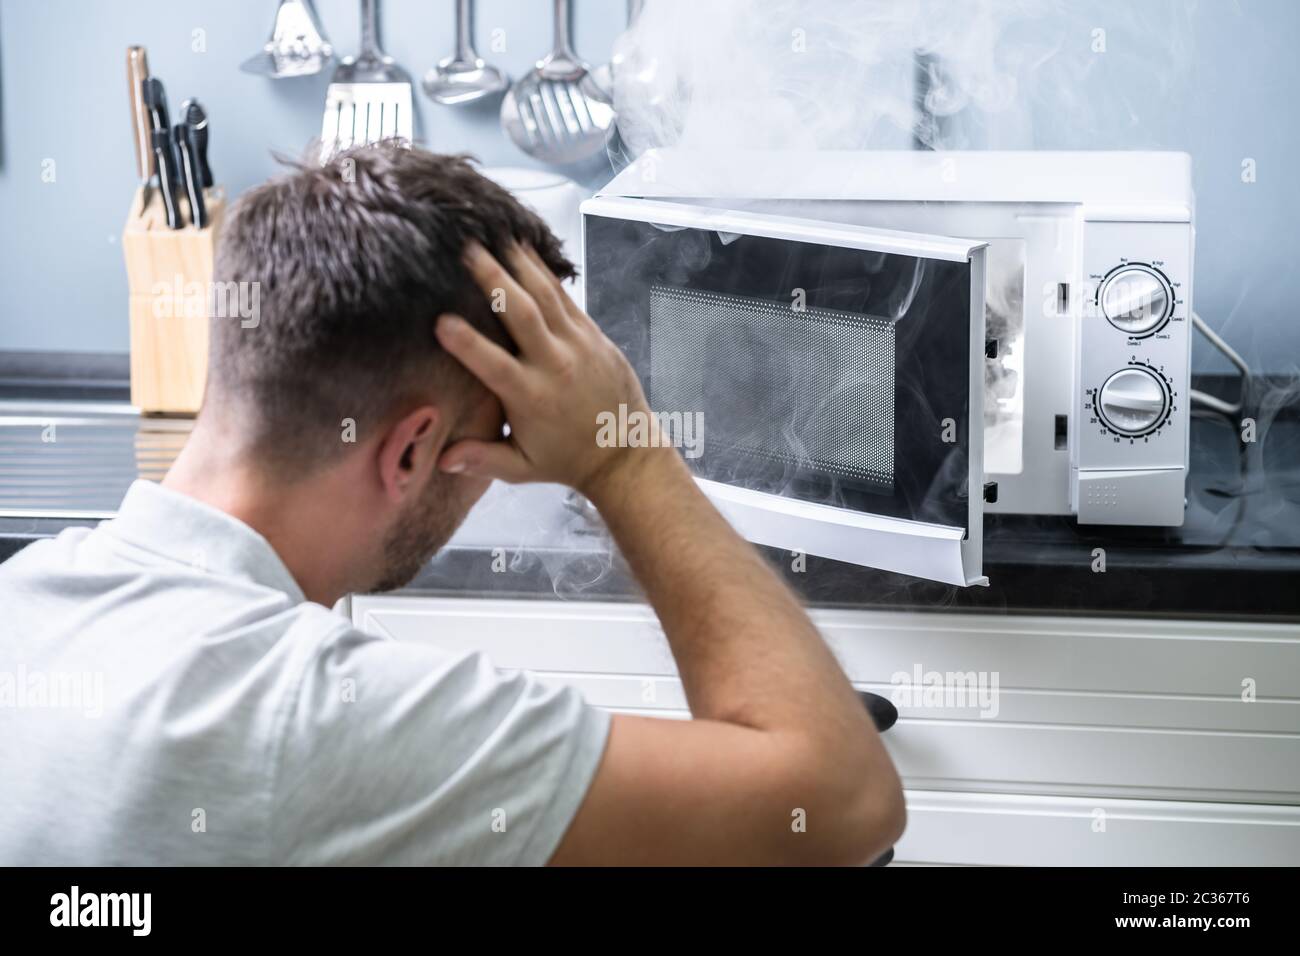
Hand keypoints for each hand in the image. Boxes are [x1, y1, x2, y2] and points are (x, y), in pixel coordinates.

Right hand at [435, 242, 662, 499]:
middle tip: (465, 248)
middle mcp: (555, 364)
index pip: (494, 364)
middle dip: (493, 278)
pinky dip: (544, 271)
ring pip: (544, 295)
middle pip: (521, 313)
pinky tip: (524, 247)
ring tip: (493, 233)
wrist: (624, 454)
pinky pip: (565, 296)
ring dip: (518, 262)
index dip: (467, 343)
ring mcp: (577, 344)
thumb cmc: (566, 460)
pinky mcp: (592, 334)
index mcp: (532, 397)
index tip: (440, 320)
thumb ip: (482, 459)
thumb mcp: (522, 468)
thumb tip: (441, 459)